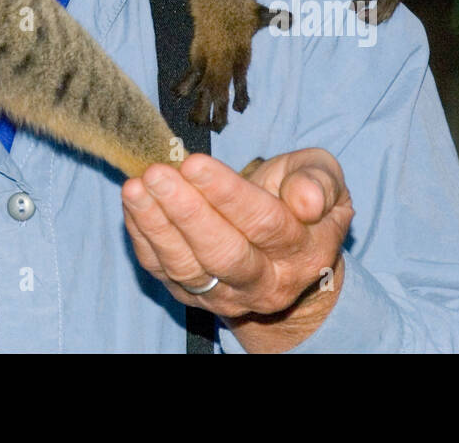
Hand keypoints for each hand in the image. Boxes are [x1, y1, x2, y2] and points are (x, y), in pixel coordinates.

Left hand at [121, 148, 352, 352]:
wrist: (290, 254)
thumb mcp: (325, 179)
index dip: (227, 194)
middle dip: (185, 212)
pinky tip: (133, 205)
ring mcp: (226, 295)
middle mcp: (265, 282)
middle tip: (157, 174)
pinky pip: (163, 271)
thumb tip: (307, 200)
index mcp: (302, 250)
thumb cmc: (300, 197)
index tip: (194, 163)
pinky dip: (143, 238)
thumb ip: (320, 182)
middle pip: (222, 254)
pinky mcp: (193, 295)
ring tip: (135, 188)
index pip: (264, 223)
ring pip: (187, 267)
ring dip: (156, 226)